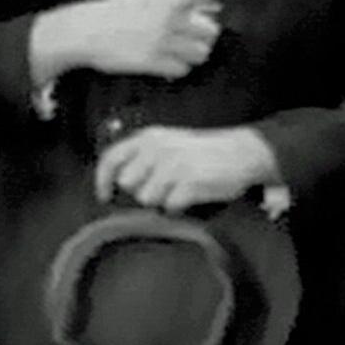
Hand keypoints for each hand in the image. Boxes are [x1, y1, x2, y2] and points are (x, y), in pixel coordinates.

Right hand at [33, 0, 263, 80]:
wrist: (85, 31)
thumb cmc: (118, 12)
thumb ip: (183, 2)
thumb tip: (215, 4)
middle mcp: (168, 18)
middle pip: (210, 33)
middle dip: (203, 37)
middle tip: (185, 37)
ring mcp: (162, 41)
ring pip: (199, 54)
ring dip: (192, 54)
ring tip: (171, 49)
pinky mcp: (153, 62)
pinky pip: (181, 70)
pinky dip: (175, 69)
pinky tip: (159, 61)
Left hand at [94, 126, 278, 212]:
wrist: (241, 152)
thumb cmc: (203, 151)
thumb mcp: (169, 142)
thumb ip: (143, 155)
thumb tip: (118, 182)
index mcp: (149, 138)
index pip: (112, 158)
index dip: (103, 180)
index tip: (105, 196)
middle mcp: (158, 149)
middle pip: (129, 185)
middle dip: (142, 190)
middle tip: (163, 186)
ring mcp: (174, 165)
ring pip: (148, 198)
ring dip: (162, 200)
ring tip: (180, 188)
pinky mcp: (189, 181)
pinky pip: (170, 206)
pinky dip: (180, 206)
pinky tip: (191, 195)